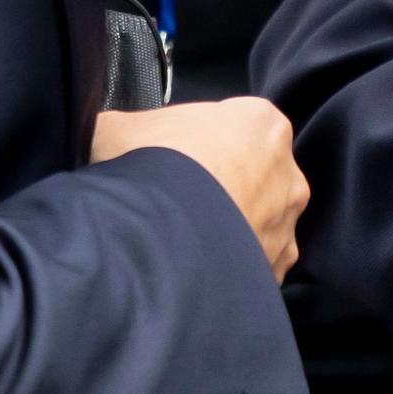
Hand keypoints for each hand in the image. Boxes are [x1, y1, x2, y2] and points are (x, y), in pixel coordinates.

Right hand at [91, 98, 308, 281]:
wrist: (158, 238)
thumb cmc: (147, 168)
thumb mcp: (117, 128)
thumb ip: (124, 127)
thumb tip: (106, 136)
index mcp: (260, 122)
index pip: (236, 127)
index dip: (201, 143)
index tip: (174, 159)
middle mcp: (286, 172)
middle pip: (253, 176)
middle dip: (223, 189)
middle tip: (177, 203)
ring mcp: (285, 225)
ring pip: (257, 224)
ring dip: (229, 231)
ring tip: (183, 242)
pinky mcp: (275, 270)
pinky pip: (253, 267)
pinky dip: (230, 270)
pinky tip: (196, 271)